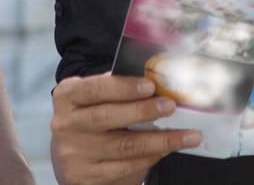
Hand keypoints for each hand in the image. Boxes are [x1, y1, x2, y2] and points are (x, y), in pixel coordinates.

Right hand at [49, 73, 201, 184]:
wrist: (75, 151)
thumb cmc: (95, 113)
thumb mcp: (99, 96)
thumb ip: (120, 88)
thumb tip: (160, 80)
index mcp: (67, 96)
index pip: (94, 89)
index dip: (122, 87)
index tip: (150, 86)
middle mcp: (65, 125)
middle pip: (107, 117)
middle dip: (143, 111)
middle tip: (171, 106)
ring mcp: (73, 154)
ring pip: (122, 146)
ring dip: (160, 140)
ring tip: (188, 134)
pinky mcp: (83, 177)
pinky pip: (124, 168)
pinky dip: (151, 158)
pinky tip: (168, 149)